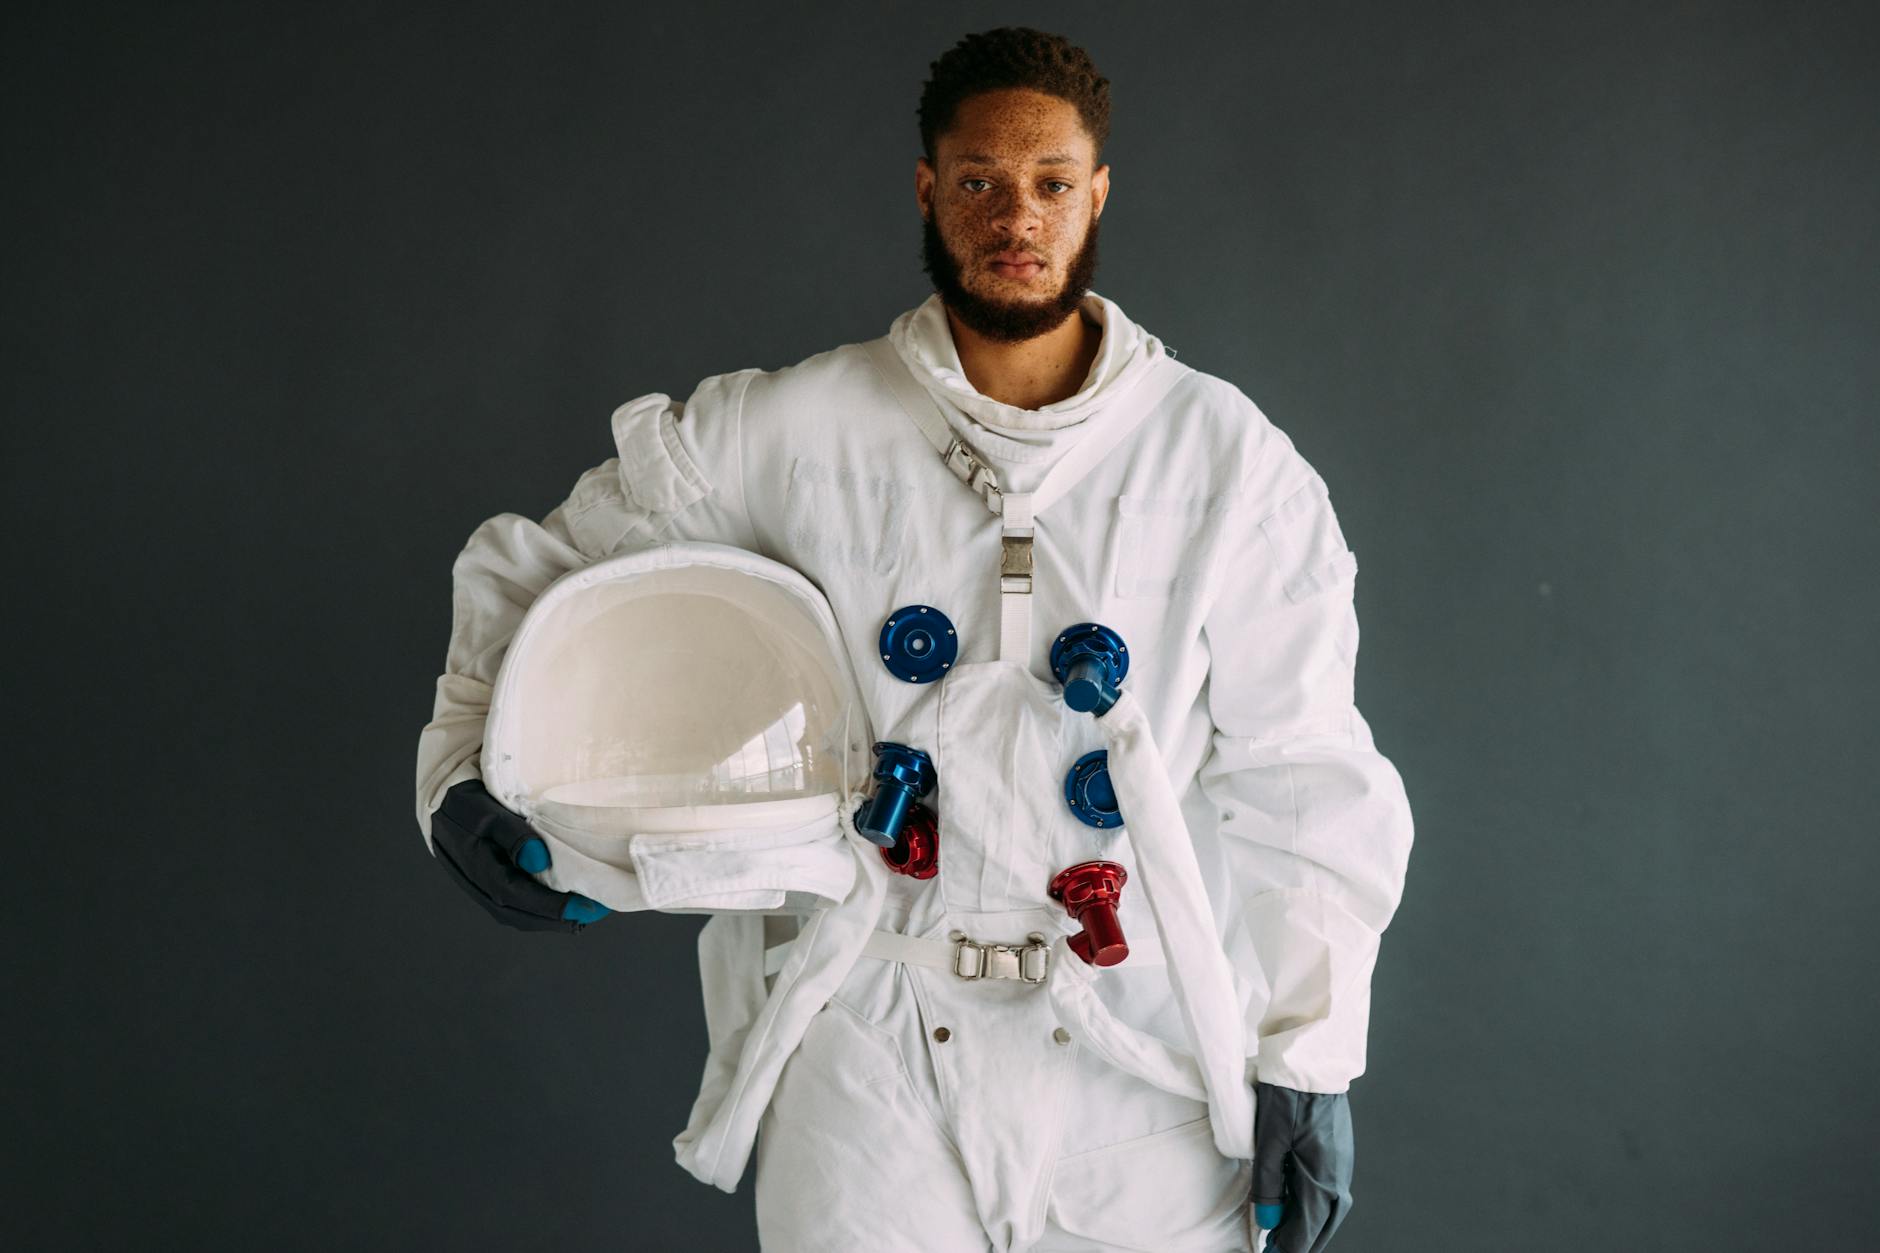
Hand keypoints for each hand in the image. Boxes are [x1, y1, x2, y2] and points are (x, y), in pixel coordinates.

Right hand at [428, 778, 610, 931]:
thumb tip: (540, 861)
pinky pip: (517, 905)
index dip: (551, 906)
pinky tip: (564, 903)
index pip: (517, 896)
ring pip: (519, 914)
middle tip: (596, 912)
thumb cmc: (466, 803)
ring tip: (587, 912)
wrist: (440, 804)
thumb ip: (512, 835)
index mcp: (477, 867)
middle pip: (520, 914)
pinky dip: (542, 909)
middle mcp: (479, 886)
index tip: (585, 907)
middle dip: (558, 919)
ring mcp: (483, 888)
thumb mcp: (487, 811)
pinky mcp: (491, 884)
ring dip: (552, 918)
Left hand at [1251, 1080, 1353, 1252]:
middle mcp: (1337, 1177)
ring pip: (1329, 1209)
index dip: (1288, 1248)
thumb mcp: (1269, 1143)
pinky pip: (1330, 1190)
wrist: (1311, 1064)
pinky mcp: (1339, 1152)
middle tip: (1278, 1249)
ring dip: (1309, 1224)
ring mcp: (1342, 1164)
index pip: (1306, 1230)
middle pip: (1323, 1225)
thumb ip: (1269, 1185)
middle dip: (1302, 1242)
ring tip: (1286, 1232)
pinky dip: (1315, 1204)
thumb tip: (1269, 1222)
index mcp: (1322, 1179)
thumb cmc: (1288, 1098)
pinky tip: (1297, 1201)